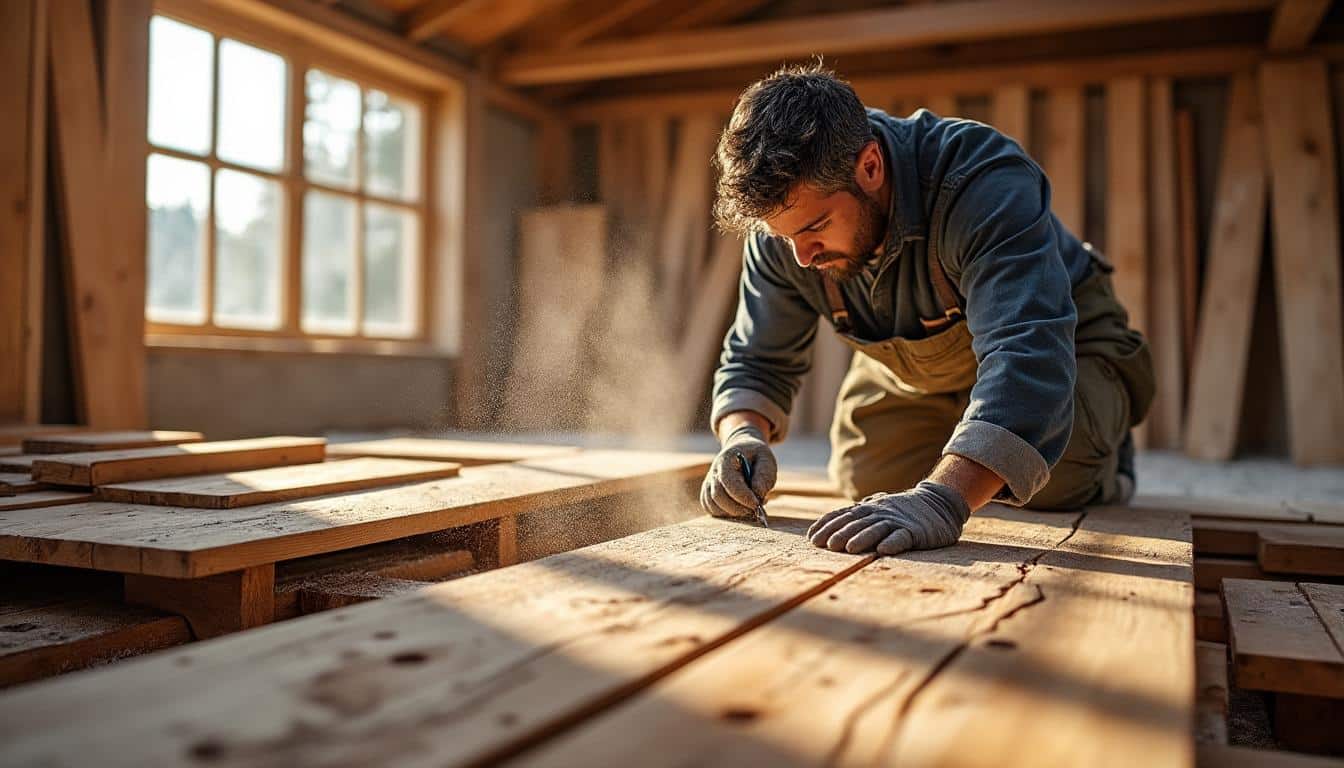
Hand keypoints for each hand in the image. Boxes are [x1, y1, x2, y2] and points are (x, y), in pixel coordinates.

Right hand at [700, 423, 776, 518]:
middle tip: (755, 510)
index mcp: (726, 460)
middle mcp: (714, 472)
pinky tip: (739, 508)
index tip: (757, 505)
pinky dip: (725, 514)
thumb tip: (757, 495)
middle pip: (718, 496)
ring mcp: (709, 483)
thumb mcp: (766, 461)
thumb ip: (763, 477)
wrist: (742, 451)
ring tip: (749, 507)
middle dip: (737, 508)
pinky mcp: (708, 494)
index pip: (729, 482)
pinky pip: (711, 509)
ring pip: (712, 505)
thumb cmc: (756, 457)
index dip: (742, 496)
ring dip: (732, 513)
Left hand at [806, 481, 969, 554]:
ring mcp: (897, 521)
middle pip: (856, 523)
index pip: (842, 515)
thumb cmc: (900, 511)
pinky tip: (883, 550)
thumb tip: (827, 525)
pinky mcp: (915, 531)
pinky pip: (902, 536)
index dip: (827, 526)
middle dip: (840, 533)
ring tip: (849, 548)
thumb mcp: (876, 510)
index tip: (812, 538)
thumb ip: (855, 516)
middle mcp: (879, 513)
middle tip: (826, 545)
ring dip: (862, 538)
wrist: (938, 503)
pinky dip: (892, 542)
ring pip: (876, 529)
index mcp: (868, 509)